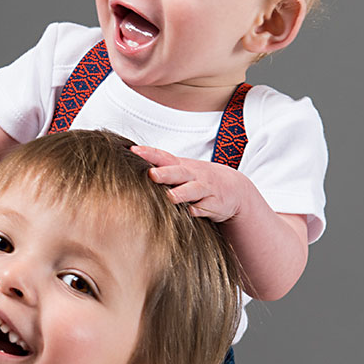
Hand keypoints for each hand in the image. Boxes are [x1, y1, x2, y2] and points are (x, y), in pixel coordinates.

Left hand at [131, 145, 251, 221]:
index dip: (149, 153)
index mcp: (181, 166)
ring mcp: (205, 189)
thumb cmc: (199, 180)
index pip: (163, 157)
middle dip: (166, 173)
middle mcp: (193, 175)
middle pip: (178, 172)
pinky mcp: (215, 204)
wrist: (234, 188)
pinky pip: (206, 207)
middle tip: (152, 175)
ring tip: (171, 197)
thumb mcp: (181, 171)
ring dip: (182, 193)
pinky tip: (193, 212)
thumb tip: (129, 167)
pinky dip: (200, 210)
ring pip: (193, 190)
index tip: (133, 151)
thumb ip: (161, 169)